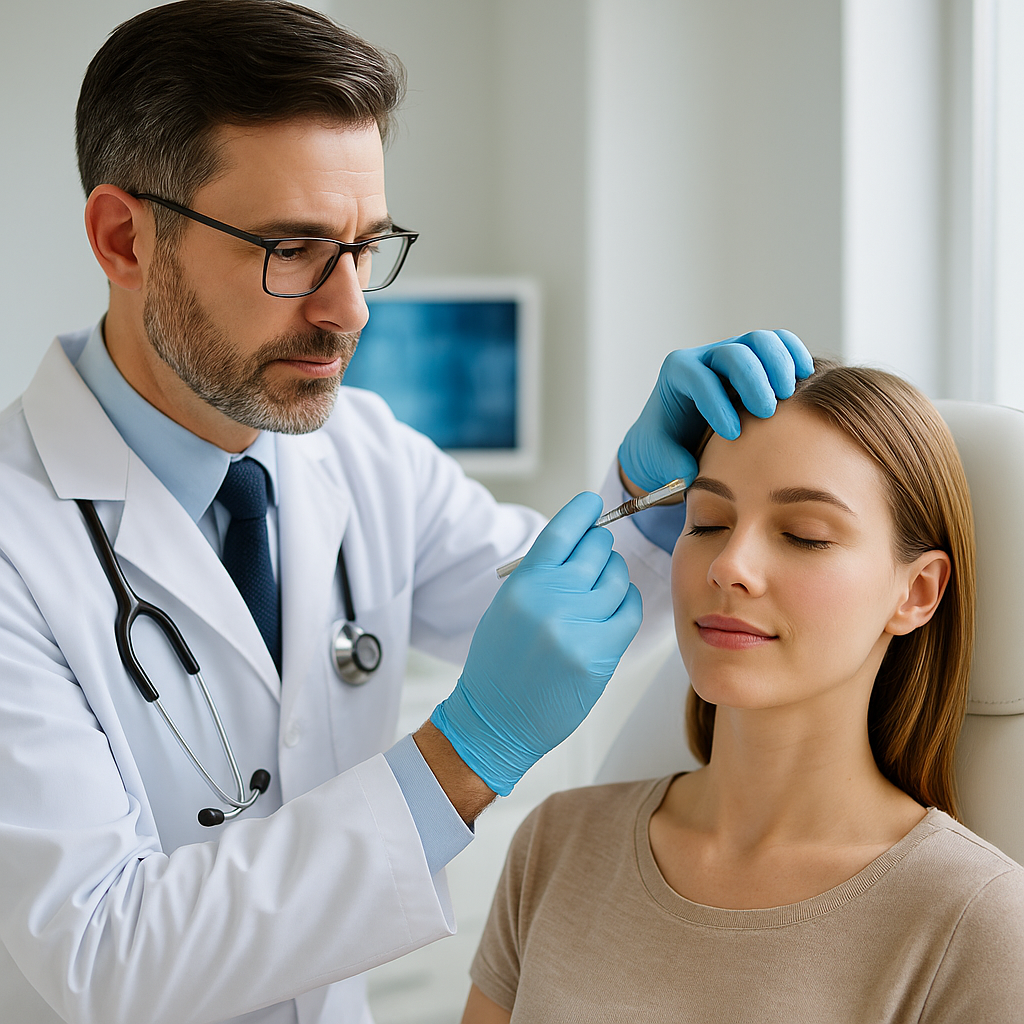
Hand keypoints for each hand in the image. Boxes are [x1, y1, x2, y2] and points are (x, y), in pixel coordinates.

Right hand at [430, 492, 642, 796]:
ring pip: (617, 578)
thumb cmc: (500, 662)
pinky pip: (628, 610)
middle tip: (596, 560)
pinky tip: (613, 610)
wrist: (495, 719)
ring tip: (600, 593)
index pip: (562, 531)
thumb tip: (582, 542)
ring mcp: (577, 626)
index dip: (582, 512)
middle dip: (600, 551)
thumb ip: (542, 574)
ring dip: (614, 579)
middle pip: (596, 550)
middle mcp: (550, 599)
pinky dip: (625, 604)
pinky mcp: (599, 654)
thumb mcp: (508, 606)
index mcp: (523, 583)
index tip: (593, 504)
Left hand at [619, 329, 813, 492]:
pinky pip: (779, 342)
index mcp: (677, 374)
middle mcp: (705, 357)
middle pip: (733, 353)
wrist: (680, 435)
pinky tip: (804, 374)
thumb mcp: (661, 457)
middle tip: (766, 412)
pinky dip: (793, 354)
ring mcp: (733, 354)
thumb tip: (689, 471)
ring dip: (778, 364)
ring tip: (787, 395)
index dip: (717, 404)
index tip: (732, 434)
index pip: (698, 378)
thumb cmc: (669, 445)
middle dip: (752, 380)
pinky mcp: (756, 357)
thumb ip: (671, 465)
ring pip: (759, 341)